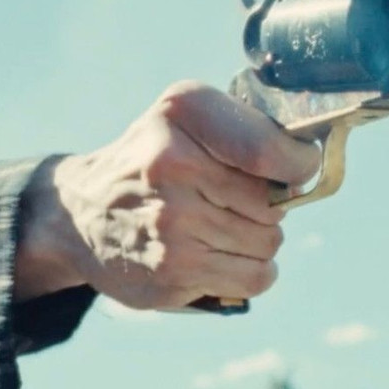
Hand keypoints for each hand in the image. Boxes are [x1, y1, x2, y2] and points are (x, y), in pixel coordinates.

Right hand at [16, 80, 320, 308]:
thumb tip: (309, 166)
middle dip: (268, 204)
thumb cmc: (151, 160)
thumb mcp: (182, 117)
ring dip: (256, 238)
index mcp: (181, 112)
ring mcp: (172, 223)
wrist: (80, 214)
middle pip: (274, 201)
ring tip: (218, 226)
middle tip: (233, 200)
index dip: (298, 165)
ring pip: (269, 241)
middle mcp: (172, 164)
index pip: (272, 150)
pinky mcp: (173, 272)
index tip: (292, 168)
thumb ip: (245, 127)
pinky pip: (256, 277)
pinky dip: (250, 270)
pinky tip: (219, 255)